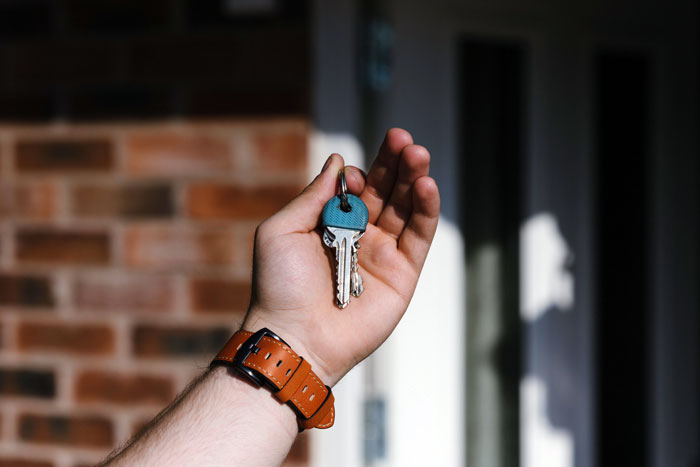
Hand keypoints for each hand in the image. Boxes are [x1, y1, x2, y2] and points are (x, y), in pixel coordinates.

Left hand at [242, 128, 439, 385]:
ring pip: (407, 208)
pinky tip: (426, 186)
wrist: (296, 336)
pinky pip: (420, 237)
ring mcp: (383, 253)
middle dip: (395, 163)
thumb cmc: (280, 286)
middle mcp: (360, 235)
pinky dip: (426, 210)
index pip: (357, 187)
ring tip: (418, 154)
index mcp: (331, 224)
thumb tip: (338, 161)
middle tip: (404, 139)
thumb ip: (313, 195)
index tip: (355, 175)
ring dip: (415, 178)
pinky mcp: (403, 274)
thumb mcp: (282, 230)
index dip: (362, 173)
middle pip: (387, 191)